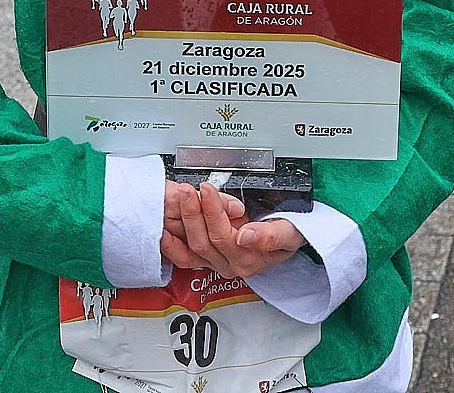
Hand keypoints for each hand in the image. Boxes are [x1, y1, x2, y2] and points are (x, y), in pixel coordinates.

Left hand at [167, 183, 304, 279]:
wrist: (288, 239)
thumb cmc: (289, 232)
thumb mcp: (289, 232)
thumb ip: (270, 235)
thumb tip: (246, 236)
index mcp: (249, 259)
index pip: (224, 235)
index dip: (213, 211)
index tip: (207, 189)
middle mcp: (231, 265)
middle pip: (204, 241)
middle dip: (193, 212)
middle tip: (188, 189)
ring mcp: (218, 264)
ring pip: (193, 248)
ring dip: (183, 221)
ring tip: (178, 198)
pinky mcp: (208, 260)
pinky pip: (185, 258)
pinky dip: (172, 246)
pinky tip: (163, 231)